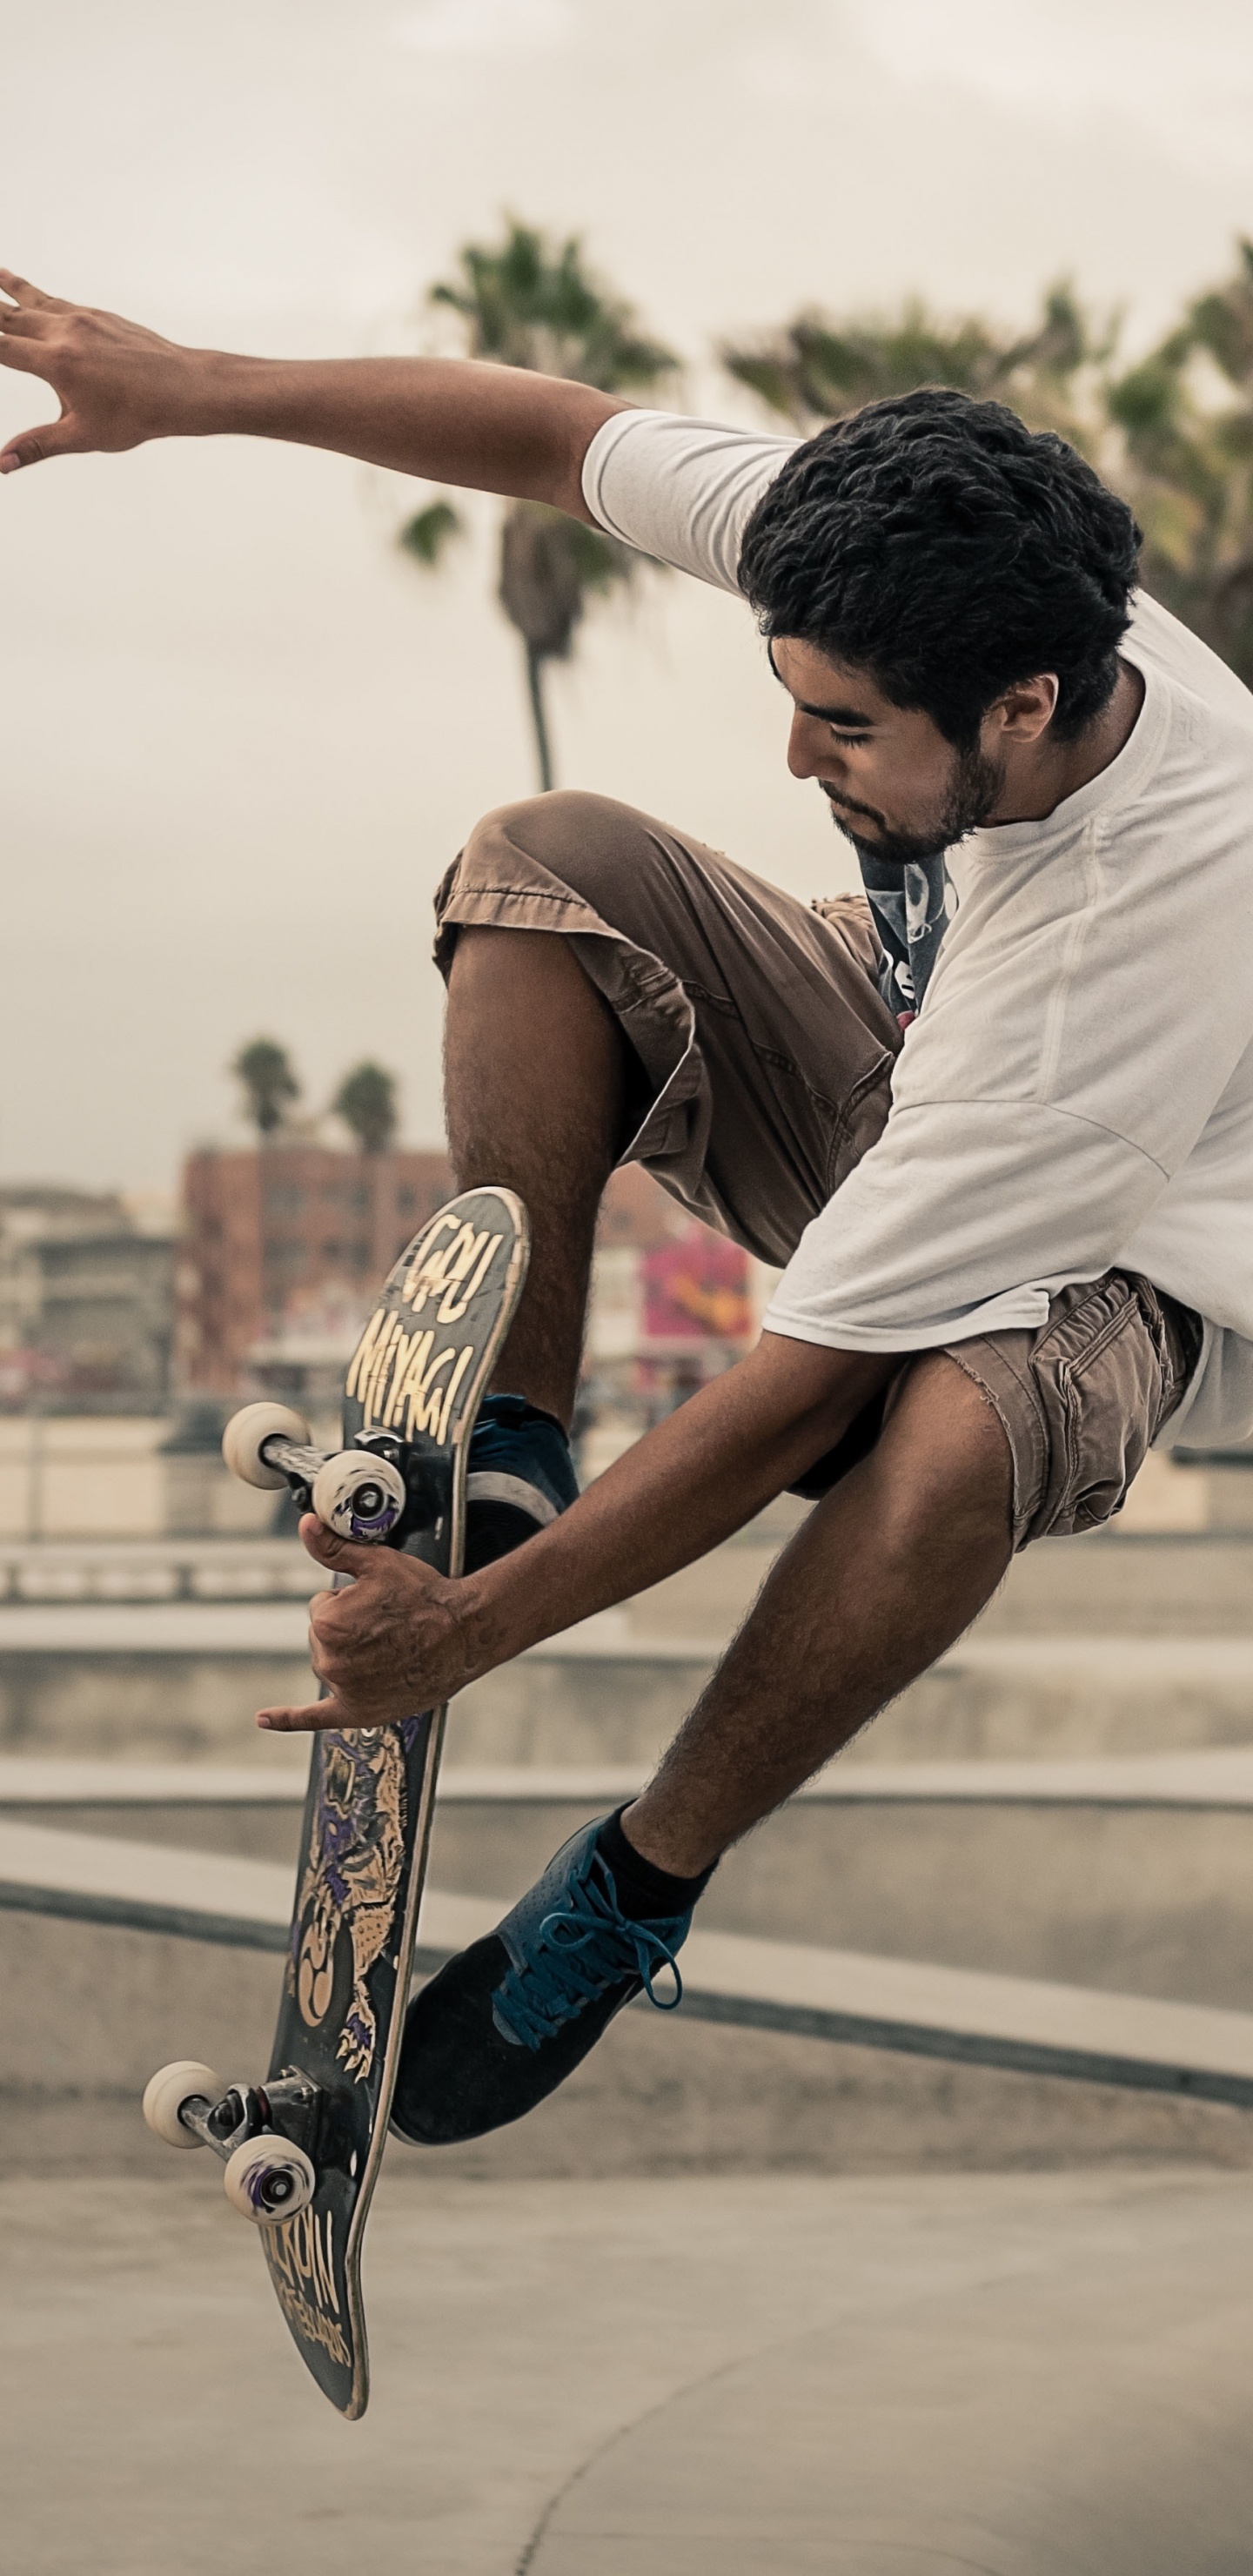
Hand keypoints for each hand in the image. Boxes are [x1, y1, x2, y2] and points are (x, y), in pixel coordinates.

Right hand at [0, 271, 206, 472]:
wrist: (184, 387)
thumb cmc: (137, 415)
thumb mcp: (82, 436)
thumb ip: (37, 446)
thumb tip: (1, 465)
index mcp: (55, 362)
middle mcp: (64, 331)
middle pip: (7, 313)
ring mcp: (81, 317)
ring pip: (30, 297)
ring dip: (3, 286)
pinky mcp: (96, 314)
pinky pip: (54, 299)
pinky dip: (32, 293)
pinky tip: (24, 290)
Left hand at [256, 1516, 480, 1733]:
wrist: (465, 1634)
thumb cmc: (427, 1598)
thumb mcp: (378, 1563)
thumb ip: (333, 1547)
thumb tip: (306, 1526)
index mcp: (327, 1624)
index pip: (321, 1607)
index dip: (350, 1601)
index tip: (378, 1604)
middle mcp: (330, 1660)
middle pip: (324, 1637)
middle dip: (350, 1629)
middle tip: (390, 1626)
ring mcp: (344, 1689)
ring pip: (332, 1663)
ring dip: (352, 1656)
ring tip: (393, 1648)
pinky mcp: (358, 1712)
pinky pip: (315, 1718)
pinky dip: (288, 1719)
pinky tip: (266, 1717)